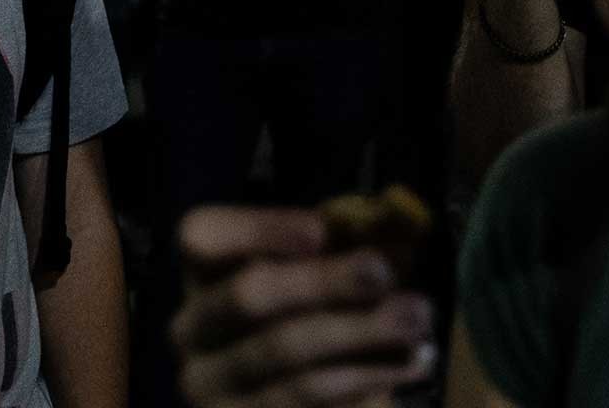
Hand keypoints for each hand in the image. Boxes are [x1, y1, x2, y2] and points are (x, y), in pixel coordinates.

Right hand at [173, 205, 431, 406]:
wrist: (289, 401)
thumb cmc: (306, 322)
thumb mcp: (314, 278)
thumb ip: (341, 247)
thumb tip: (395, 219)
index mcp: (200, 275)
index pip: (202, 236)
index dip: (257, 229)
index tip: (320, 231)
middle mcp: (191, 330)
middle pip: (248, 295)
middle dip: (322, 281)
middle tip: (385, 272)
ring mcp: (209, 386)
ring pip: (284, 352)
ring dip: (360, 332)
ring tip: (417, 318)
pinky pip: (308, 400)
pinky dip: (367, 377)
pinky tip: (412, 361)